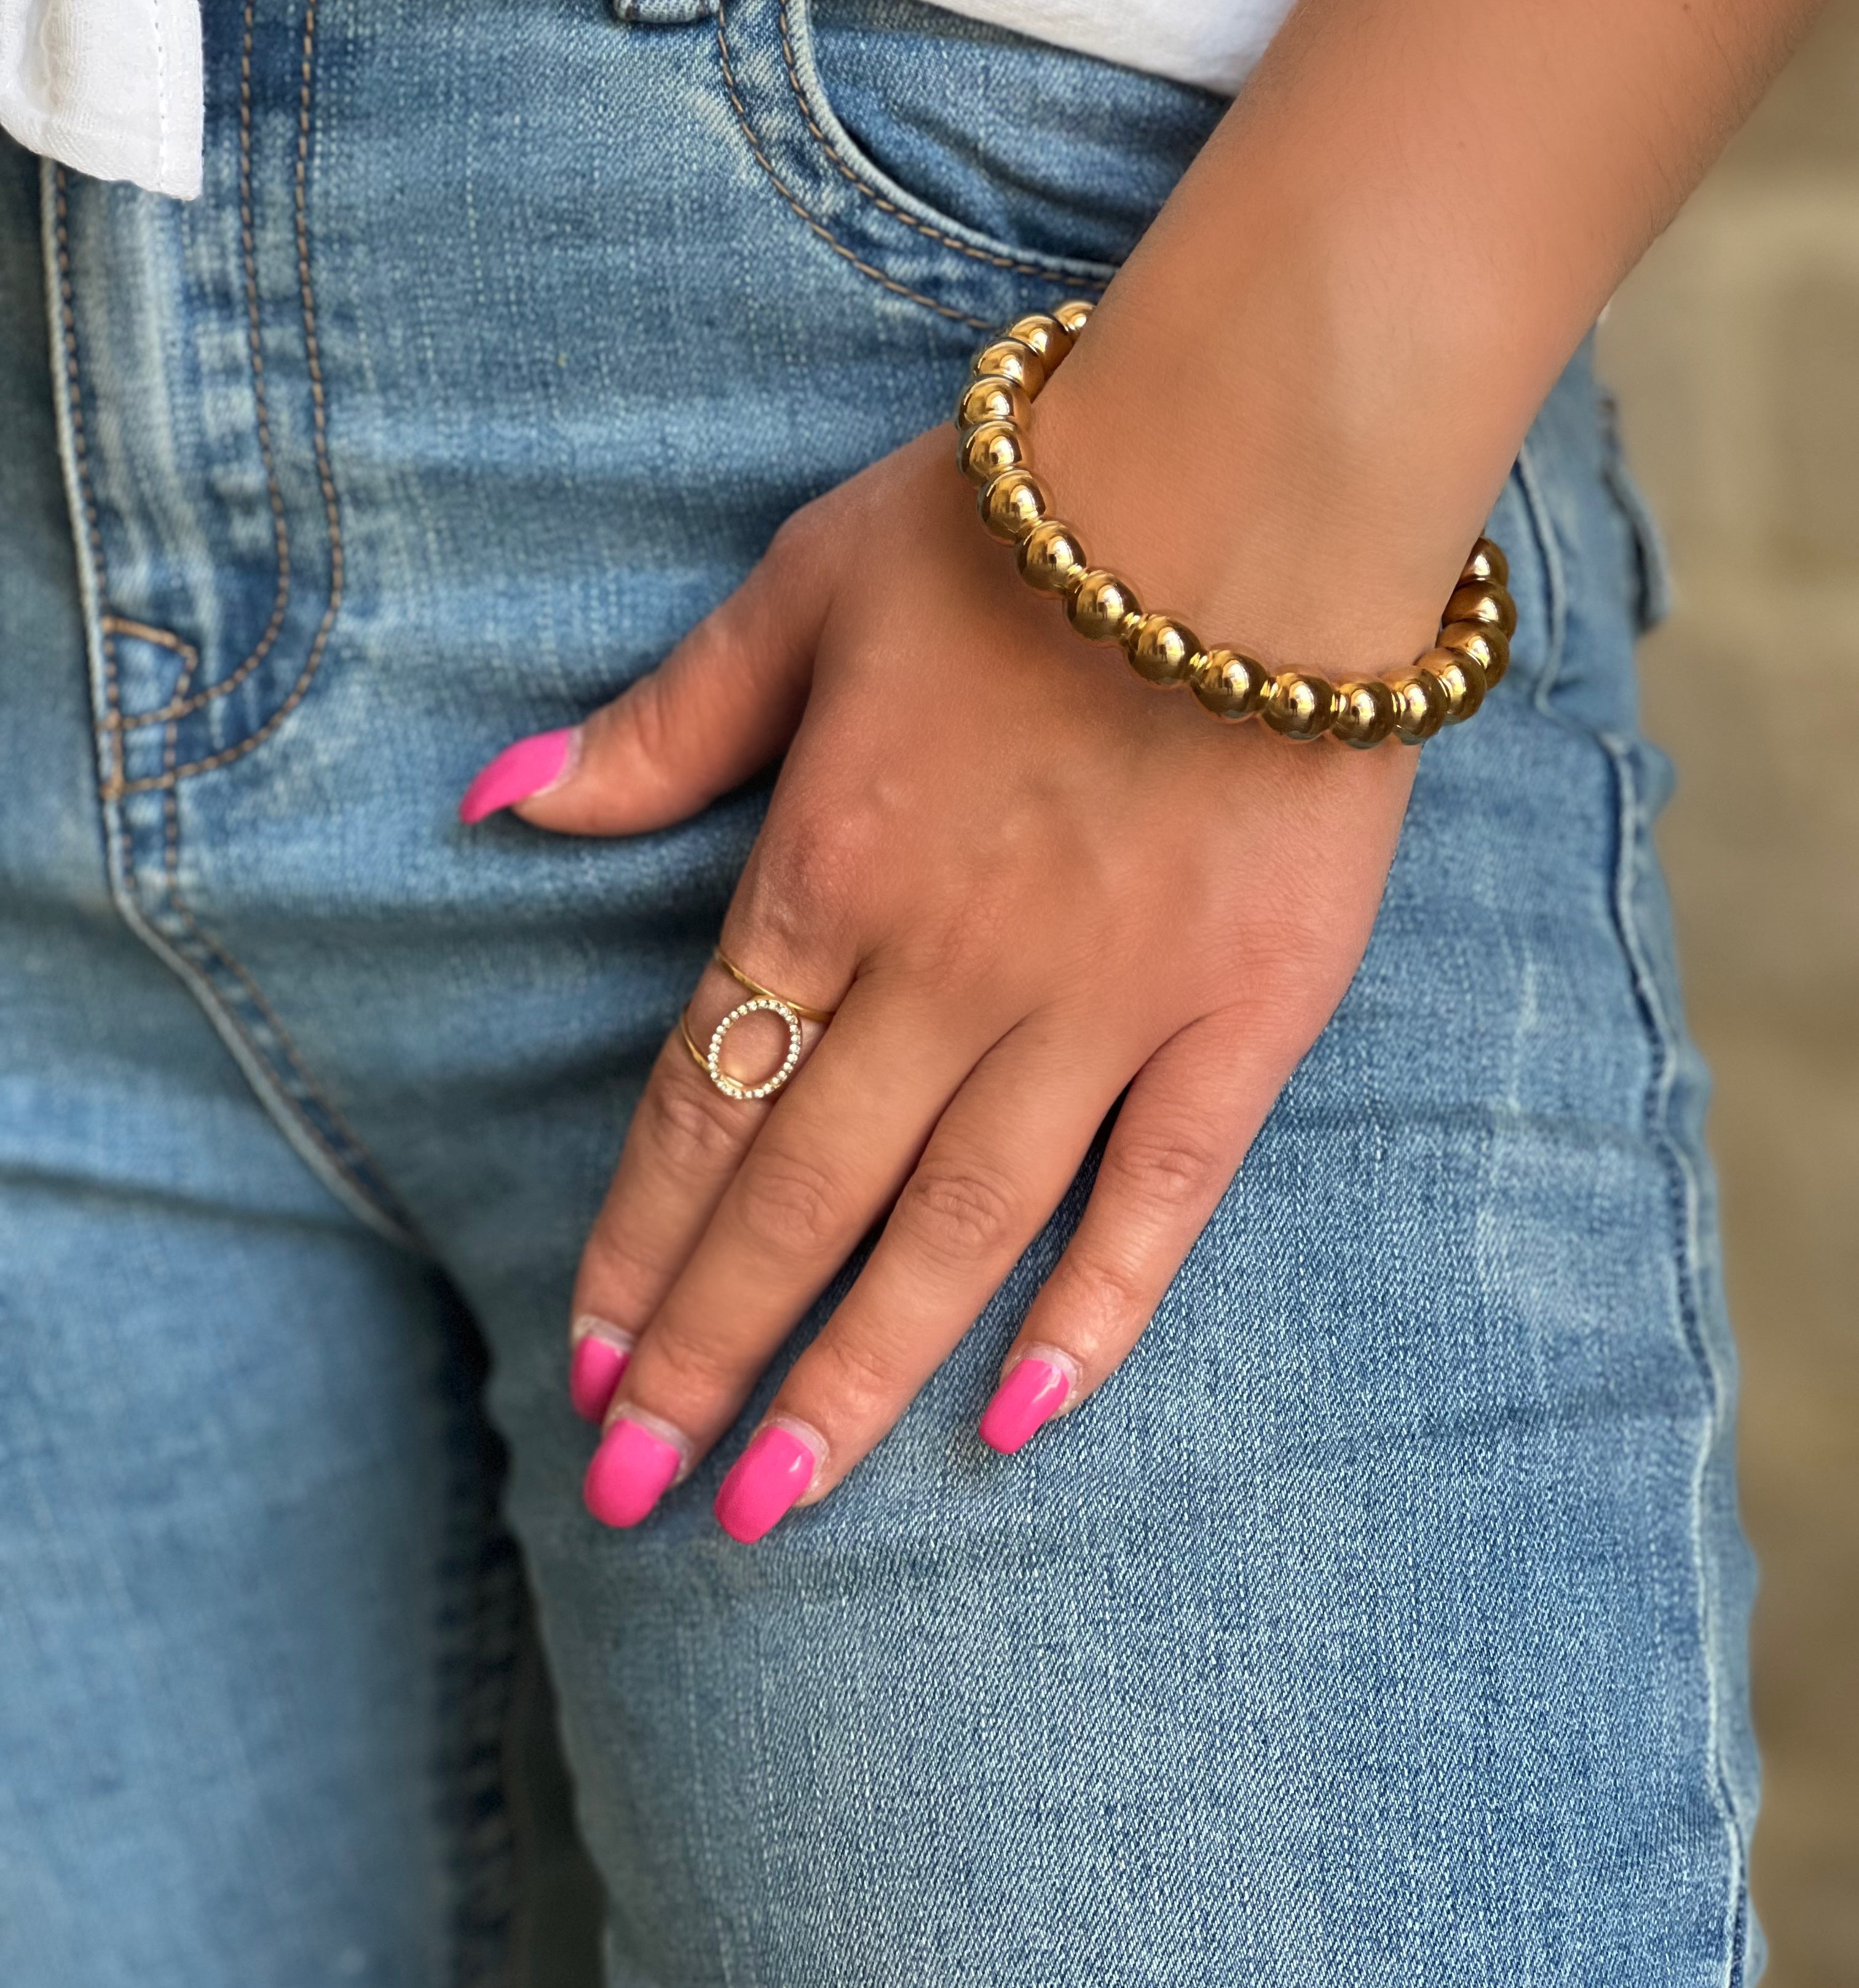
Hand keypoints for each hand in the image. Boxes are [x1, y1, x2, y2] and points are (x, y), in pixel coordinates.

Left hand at [465, 398, 1422, 1541]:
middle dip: (710, 1357)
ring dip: (853, 1375)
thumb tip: (498, 801)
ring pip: (951, 1232)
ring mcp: (1100, 1006)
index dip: (639, 1246)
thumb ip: (662, 726)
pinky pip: (1158, 1196)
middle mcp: (945, 969)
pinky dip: (1092, 1313)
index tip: (589, 1366)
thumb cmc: (1019, 515)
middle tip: (644, 1496)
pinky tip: (1020, 1421)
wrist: (1254, 482)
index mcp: (826, 872)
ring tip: (777, 1505)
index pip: (702, 1105)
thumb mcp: (801, 592)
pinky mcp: (1241, 1016)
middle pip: (800, 1201)